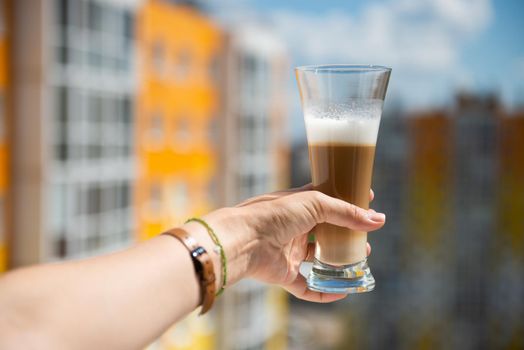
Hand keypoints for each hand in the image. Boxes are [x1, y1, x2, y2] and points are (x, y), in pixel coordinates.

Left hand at [200, 185, 384, 302]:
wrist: (245, 240)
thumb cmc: (275, 214)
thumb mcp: (316, 203)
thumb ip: (346, 212)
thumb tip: (377, 220)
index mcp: (298, 205)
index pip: (327, 201)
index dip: (347, 201)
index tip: (369, 201)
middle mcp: (294, 227)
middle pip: (325, 231)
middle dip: (347, 234)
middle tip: (366, 237)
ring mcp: (289, 251)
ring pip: (318, 258)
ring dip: (340, 261)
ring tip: (361, 257)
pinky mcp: (285, 274)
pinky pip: (307, 286)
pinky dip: (325, 292)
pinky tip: (343, 291)